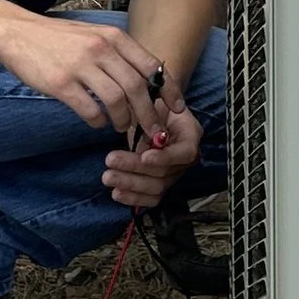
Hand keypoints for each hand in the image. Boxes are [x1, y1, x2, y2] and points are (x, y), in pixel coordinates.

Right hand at [0, 10, 167, 144]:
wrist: (18, 33)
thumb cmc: (60, 38)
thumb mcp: (95, 35)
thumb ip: (119, 54)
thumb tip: (146, 80)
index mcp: (114, 37)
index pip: (152, 66)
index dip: (168, 90)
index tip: (177, 107)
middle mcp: (101, 49)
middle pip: (138, 88)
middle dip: (150, 115)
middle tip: (153, 132)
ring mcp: (80, 66)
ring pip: (117, 101)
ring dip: (124, 121)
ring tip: (122, 127)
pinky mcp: (61, 84)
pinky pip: (89, 110)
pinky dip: (98, 122)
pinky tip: (97, 122)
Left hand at [104, 93, 201, 212]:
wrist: (152, 112)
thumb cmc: (153, 103)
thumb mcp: (155, 100)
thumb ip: (153, 112)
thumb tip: (149, 129)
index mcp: (190, 134)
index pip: (185, 152)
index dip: (165, 157)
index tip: (144, 156)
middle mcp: (184, 158)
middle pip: (165, 172)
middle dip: (136, 168)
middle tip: (110, 160)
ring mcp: (173, 173)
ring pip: (156, 188)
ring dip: (130, 184)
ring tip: (108, 176)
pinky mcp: (159, 183)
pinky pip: (151, 198)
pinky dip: (133, 198)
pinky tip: (116, 193)